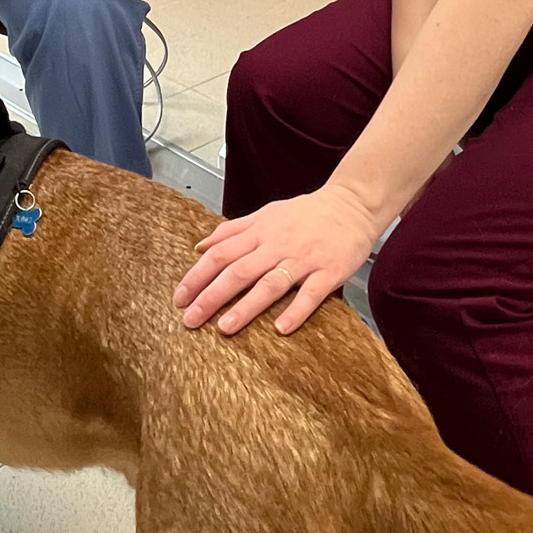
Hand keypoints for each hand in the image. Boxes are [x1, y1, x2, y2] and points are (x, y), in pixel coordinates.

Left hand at [174, 185, 382, 335]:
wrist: (352, 204)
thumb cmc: (307, 213)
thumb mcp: (266, 214)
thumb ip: (233, 230)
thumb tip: (200, 246)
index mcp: (260, 232)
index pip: (221, 253)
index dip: (198, 275)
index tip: (179, 297)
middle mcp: (277, 245)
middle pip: (238, 271)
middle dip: (211, 296)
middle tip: (190, 319)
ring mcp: (304, 259)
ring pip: (270, 284)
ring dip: (246, 307)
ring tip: (225, 328)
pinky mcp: (329, 271)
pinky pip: (311, 294)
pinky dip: (296, 311)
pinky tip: (281, 329)